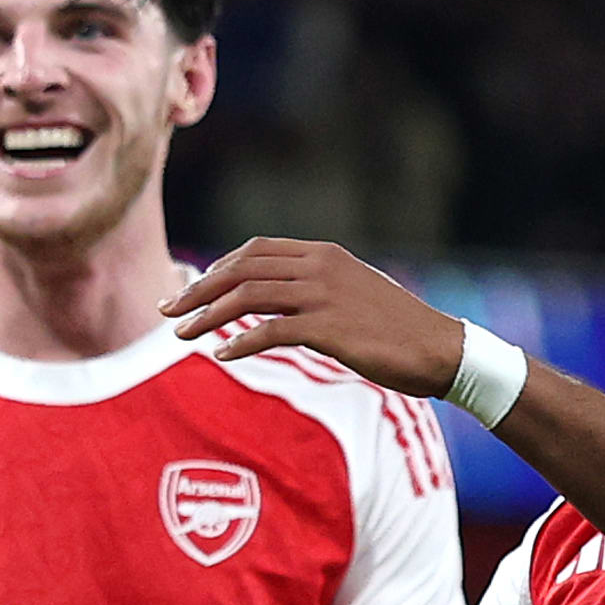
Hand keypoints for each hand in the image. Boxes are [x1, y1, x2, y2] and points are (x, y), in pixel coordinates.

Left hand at [172, 237, 468, 396]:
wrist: (438, 348)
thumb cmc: (395, 328)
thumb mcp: (351, 294)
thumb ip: (312, 289)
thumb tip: (274, 303)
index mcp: (323, 254)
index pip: (255, 250)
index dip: (216, 268)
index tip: (190, 288)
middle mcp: (319, 266)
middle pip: (242, 268)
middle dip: (198, 289)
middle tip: (167, 310)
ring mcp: (324, 294)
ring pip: (248, 296)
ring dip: (207, 315)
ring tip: (181, 336)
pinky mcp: (329, 327)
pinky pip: (271, 330)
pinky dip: (241, 341)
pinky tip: (223, 354)